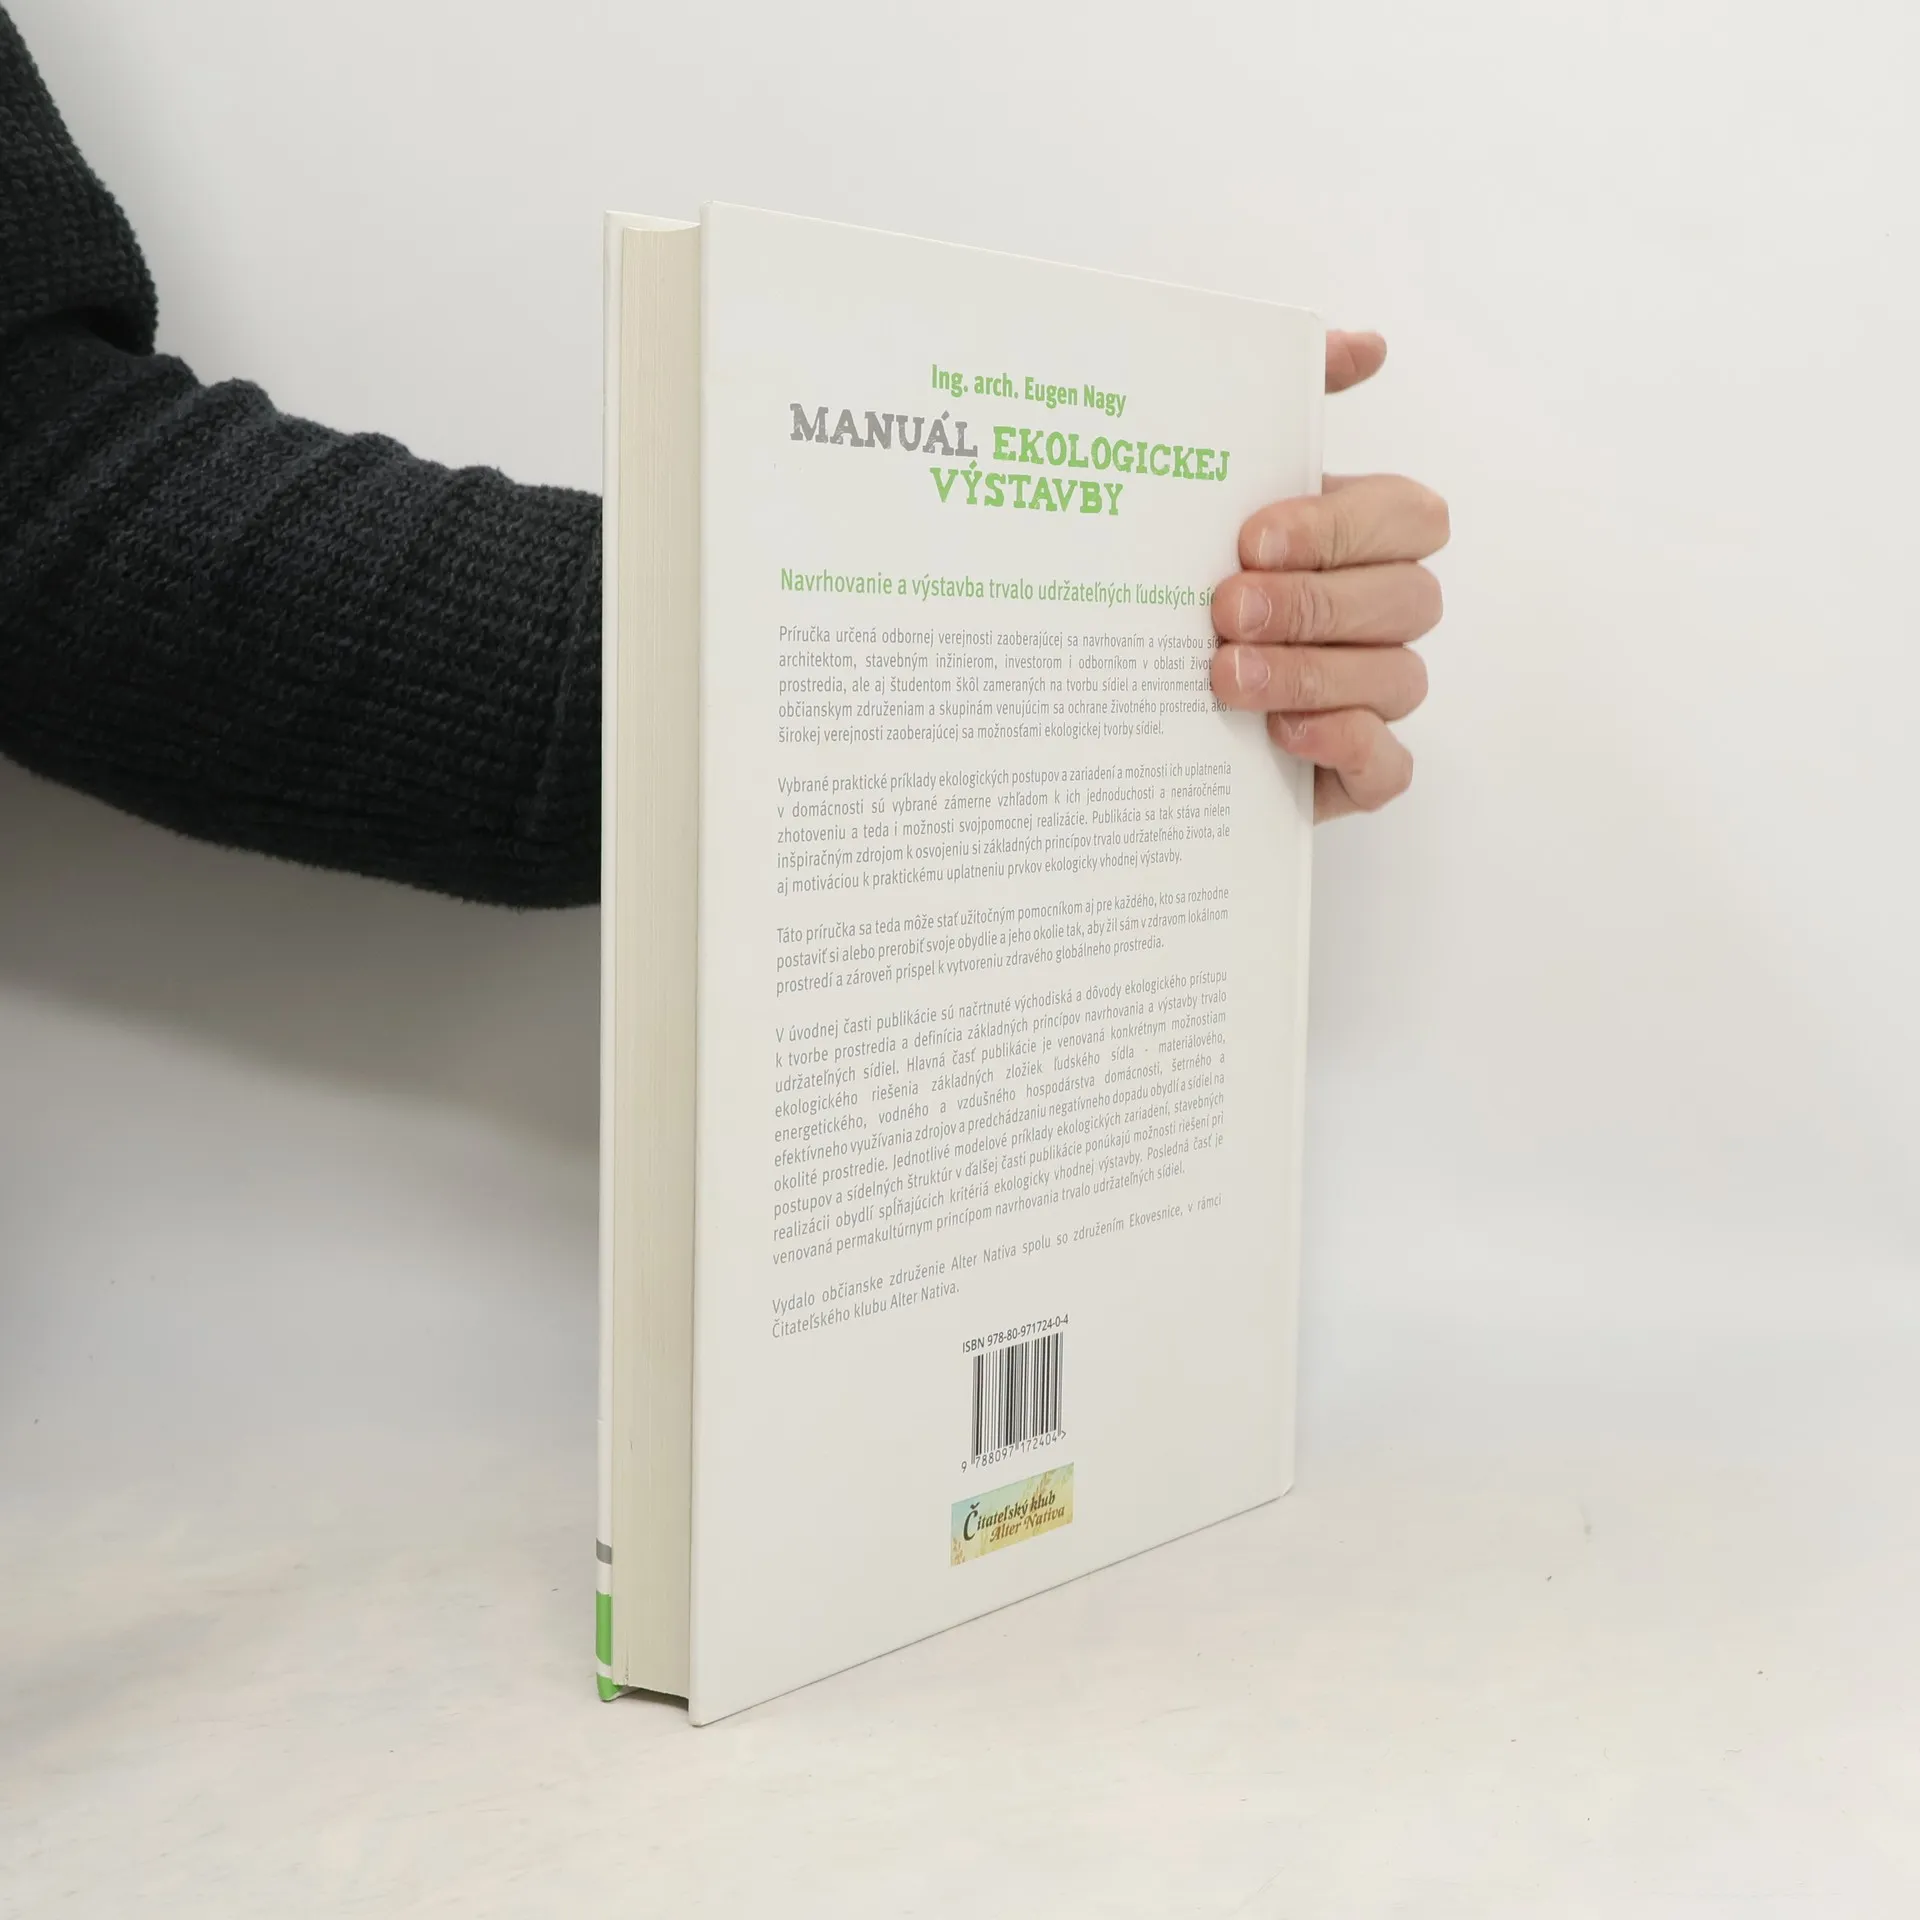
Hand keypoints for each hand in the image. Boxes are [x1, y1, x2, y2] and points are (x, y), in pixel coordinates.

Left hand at [1209, 331, 1447, 819]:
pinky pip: (1389, 766)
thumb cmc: (1183, 580)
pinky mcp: (1354, 772)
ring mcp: (1375, 696)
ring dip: (1311, 674)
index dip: (1342, 527)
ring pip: (1396, 680)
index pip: (1409, 518)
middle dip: (1315, 604)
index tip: (1252, 537)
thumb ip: (1291, 403)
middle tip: (1225, 609)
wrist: (1118, 696)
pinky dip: (1344, 746)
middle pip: (1407, 600)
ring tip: (1225, 676)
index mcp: (1361, 539)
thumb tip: (1367, 343)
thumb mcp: (1217, 489)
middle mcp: (1381, 615)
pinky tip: (1281, 737)